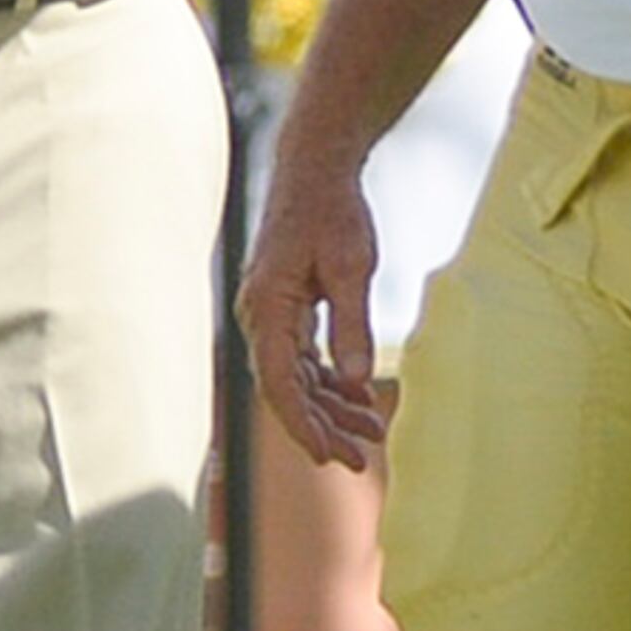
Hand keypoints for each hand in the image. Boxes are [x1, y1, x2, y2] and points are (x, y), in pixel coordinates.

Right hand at [237, 141, 391, 472]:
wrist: (316, 170)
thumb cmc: (332, 211)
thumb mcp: (352, 266)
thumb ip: (351, 324)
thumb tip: (356, 380)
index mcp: (268, 306)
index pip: (278, 381)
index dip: (301, 423)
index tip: (328, 454)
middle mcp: (260, 317)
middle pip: (285, 389)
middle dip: (321, 427)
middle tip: (359, 460)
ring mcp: (271, 316)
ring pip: (296, 379)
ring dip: (330, 408)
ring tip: (370, 434)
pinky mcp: (287, 312)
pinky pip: (303, 360)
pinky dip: (330, 382)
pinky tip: (359, 399)